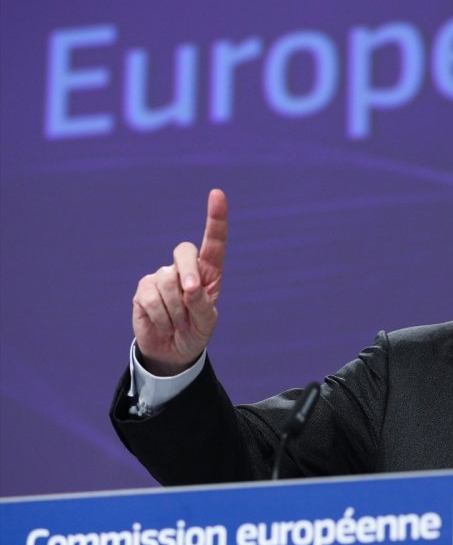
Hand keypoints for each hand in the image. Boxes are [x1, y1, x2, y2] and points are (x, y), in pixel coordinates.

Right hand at [132, 189, 227, 375]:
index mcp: (209, 272)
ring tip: (178, 321)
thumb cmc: (196, 331)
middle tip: (192, 297)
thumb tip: (188, 287)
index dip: (215, 217)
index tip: (217, 194)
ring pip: (167, 279)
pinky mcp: (143, 290)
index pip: (214, 241)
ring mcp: (162, 277)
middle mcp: (185, 269)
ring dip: (175, 308)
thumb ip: (202, 305)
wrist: (172, 351)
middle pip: (184, 251)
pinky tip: (163, 323)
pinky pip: (150, 296)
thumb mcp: (207, 322)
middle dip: (188, 273)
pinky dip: (160, 315)